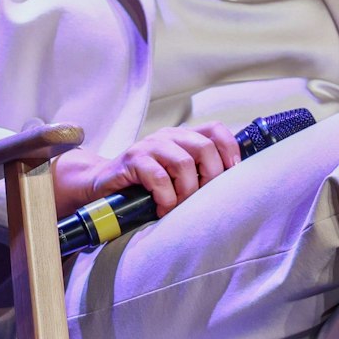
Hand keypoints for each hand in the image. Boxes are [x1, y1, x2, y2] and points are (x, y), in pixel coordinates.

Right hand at [51, 123, 242, 217]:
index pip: (215, 130)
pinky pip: (159, 177)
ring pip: (184, 163)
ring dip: (187, 191)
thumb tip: (233, 185)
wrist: (104, 185)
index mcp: (182, 136)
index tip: (234, 172)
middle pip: (204, 147)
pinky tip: (162, 209)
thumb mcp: (175, 174)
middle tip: (202, 198)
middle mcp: (168, 136)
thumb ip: (198, 172)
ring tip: (179, 206)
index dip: (230, 149)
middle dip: (211, 177)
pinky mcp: (133, 160)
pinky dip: (166, 198)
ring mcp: (149, 146)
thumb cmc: (145, 184)